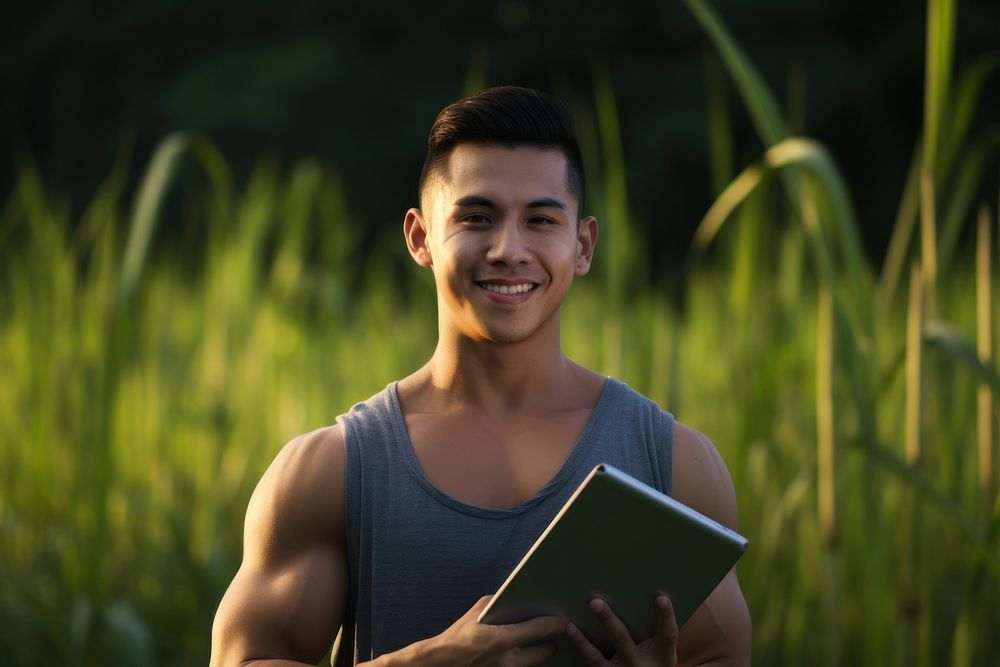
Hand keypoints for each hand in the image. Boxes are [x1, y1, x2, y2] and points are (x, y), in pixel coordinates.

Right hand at [414, 595, 567, 665]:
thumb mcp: (478, 612)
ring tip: (540, 642)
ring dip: (539, 653)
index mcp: (504, 639)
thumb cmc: (459, 635)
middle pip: (546, 652)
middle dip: (551, 643)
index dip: (557, 624)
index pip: (541, 629)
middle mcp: (509, 660)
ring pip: (536, 663)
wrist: (442, 662)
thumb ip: (499, 602)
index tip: (565, 619)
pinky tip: (523, 652)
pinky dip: (525, 661)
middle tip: (553, 634)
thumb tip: (518, 596)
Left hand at [566, 596, 677, 665]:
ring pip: (598, 659)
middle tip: (595, 602)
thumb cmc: (654, 660)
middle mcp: (641, 666)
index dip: (666, 617)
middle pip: (622, 641)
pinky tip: (569, 636)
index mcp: (663, 657)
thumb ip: (656, 629)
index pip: (668, 635)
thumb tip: (648, 590)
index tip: (661, 597)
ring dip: (583, 642)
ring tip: (570, 625)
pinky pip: (591, 665)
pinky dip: (579, 651)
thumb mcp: (661, 651)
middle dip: (608, 621)